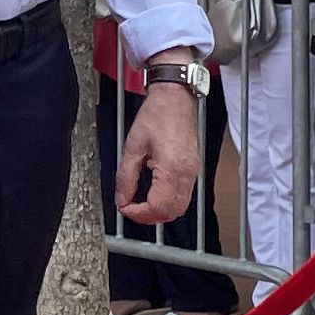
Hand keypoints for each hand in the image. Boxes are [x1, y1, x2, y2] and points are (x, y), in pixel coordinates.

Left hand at [117, 80, 202, 227]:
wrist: (175, 98)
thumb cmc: (157, 114)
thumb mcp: (132, 146)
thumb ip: (125, 177)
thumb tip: (122, 199)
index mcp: (171, 169)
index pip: (157, 208)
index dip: (138, 214)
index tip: (124, 208)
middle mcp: (186, 174)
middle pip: (171, 213)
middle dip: (149, 217)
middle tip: (130, 209)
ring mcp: (193, 172)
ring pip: (179, 208)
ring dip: (159, 211)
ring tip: (139, 204)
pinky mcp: (193, 169)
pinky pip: (184, 196)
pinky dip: (168, 202)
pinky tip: (152, 194)